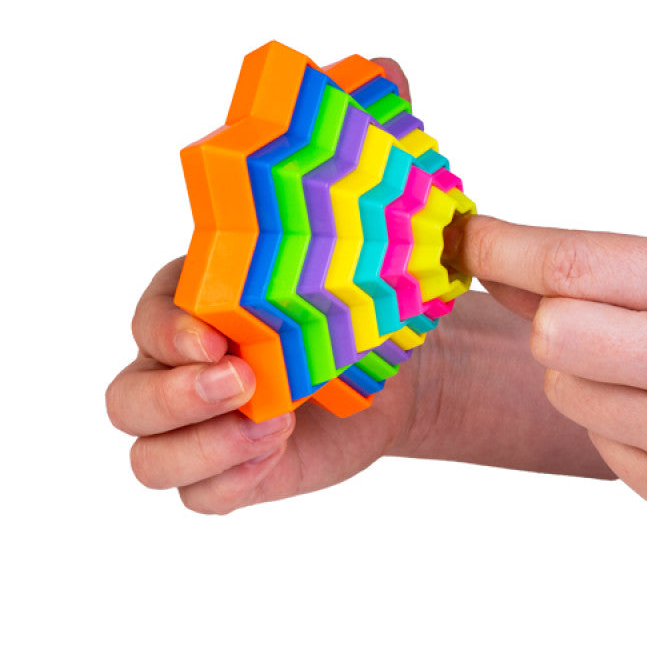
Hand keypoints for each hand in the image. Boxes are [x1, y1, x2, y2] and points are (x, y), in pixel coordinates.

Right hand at [106, 257, 421, 513]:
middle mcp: (175, 377)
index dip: (170, 335)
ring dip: (207, 448)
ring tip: (276, 423)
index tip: (217, 342)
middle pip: (126, 402)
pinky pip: (199, 496)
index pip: (147, 323)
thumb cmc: (336, 326)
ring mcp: (194, 433)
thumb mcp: (309, 295)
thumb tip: (259, 289)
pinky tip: (278, 450)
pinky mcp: (224, 476)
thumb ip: (272, 289)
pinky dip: (234, 479)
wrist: (382, 386)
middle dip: (177, 397)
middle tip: (242, 382)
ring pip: (149, 461)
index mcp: (187, 316)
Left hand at [446, 215, 646, 524]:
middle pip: (551, 334)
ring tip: (645, 367)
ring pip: (564, 389)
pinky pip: (595, 438)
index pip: (574, 265)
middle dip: (546, 318)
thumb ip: (601, 271)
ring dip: (581, 370)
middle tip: (583, 315)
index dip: (502, 247)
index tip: (466, 238)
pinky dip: (613, 417)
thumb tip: (498, 265)